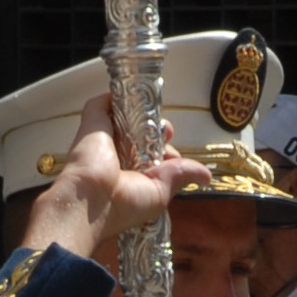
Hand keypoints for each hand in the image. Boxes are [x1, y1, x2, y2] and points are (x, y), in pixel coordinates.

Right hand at [28, 94, 215, 261]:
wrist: (90, 200)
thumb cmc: (122, 205)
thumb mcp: (160, 192)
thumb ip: (182, 176)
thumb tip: (206, 176)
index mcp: (131, 177)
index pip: (152, 157)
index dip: (166, 152)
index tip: (171, 155)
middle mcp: (117, 157)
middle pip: (139, 135)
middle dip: (155, 129)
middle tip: (164, 131)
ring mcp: (103, 139)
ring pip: (123, 117)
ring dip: (139, 110)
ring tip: (150, 111)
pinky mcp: (91, 123)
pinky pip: (102, 103)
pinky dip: (115, 95)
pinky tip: (131, 91)